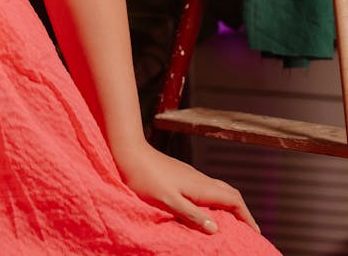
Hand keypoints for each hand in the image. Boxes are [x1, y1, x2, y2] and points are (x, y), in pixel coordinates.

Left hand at [113, 141, 259, 234]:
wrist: (128, 152)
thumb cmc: (145, 178)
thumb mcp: (168, 201)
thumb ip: (192, 214)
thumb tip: (216, 229)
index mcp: (200, 186)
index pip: (233, 199)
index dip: (246, 216)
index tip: (255, 232)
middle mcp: (198, 178)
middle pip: (228, 192)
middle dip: (241, 210)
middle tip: (247, 229)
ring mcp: (190, 175)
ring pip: (217, 189)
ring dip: (227, 206)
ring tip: (229, 223)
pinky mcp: (181, 175)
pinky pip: (205, 188)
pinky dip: (214, 201)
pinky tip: (205, 210)